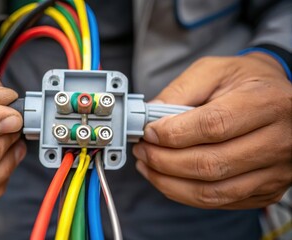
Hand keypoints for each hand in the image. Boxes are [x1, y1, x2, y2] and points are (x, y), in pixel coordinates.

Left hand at [133, 53, 291, 208]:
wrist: (280, 100)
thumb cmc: (245, 81)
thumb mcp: (213, 70)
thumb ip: (180, 91)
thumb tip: (149, 118)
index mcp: (266, 102)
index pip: (214, 126)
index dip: (173, 133)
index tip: (148, 131)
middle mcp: (278, 141)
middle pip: (210, 164)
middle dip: (164, 161)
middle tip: (142, 150)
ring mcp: (275, 171)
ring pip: (213, 191)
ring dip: (170, 182)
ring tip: (148, 166)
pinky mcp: (268, 190)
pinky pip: (220, 202)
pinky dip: (185, 194)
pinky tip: (168, 179)